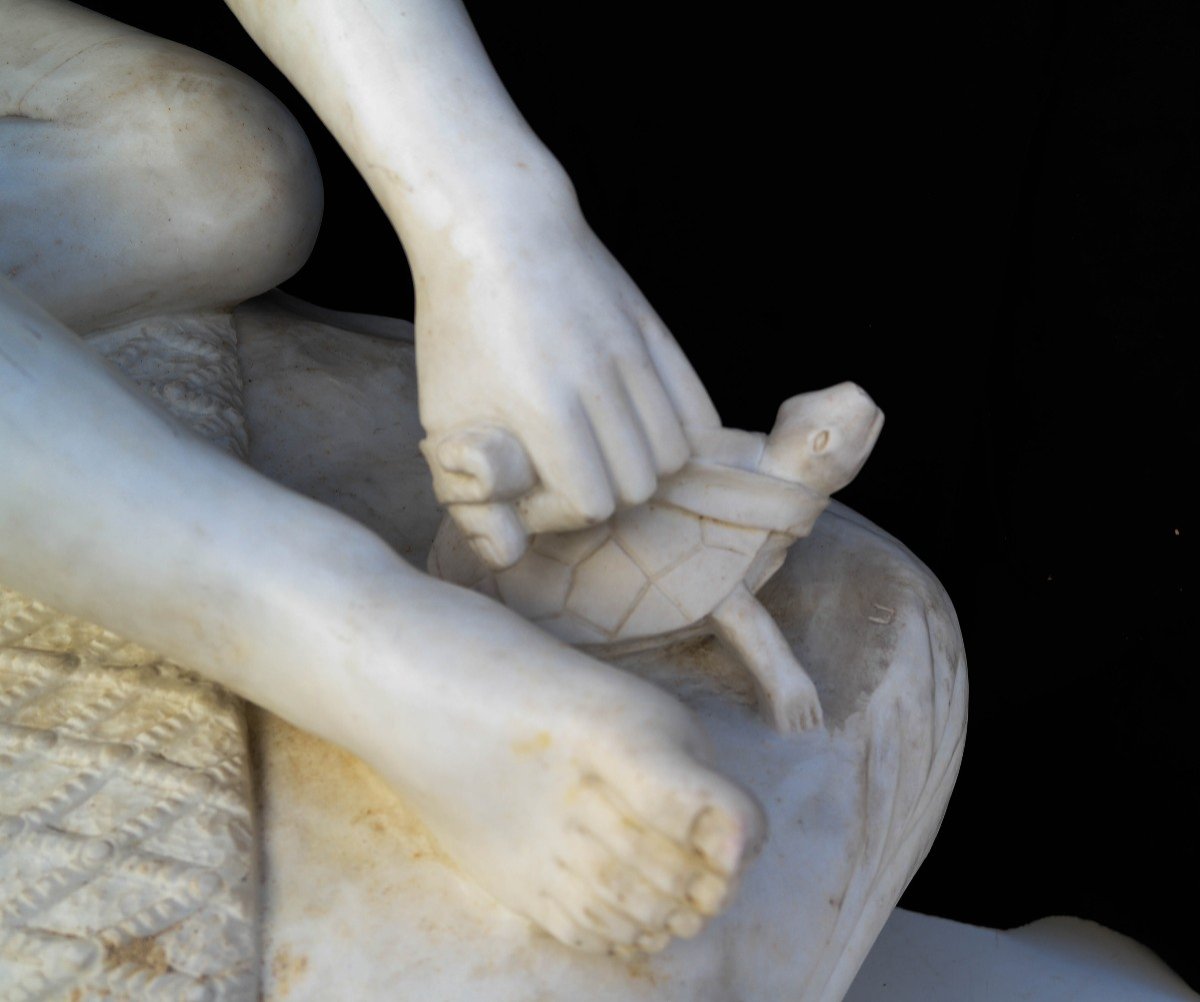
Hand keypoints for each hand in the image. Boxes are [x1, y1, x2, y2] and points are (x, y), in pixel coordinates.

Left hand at [417, 214, 719, 567]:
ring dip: (640, 466)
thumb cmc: (460, 328)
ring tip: (599, 449)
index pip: (591, 503)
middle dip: (601, 492)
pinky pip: (697, 409)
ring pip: (676, 454)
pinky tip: (641, 431)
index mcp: (544, 407)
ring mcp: (635, 354)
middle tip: (564, 470)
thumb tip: (508, 555)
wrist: (494, 226)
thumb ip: (472, 497)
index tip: (530, 488)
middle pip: (639, 486)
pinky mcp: (655, 332)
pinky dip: (680, 435)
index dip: (559, 511)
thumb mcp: (443, 416)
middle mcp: (600, 383)